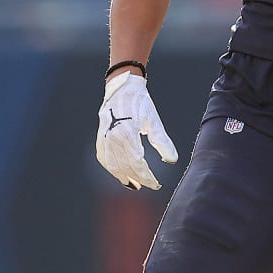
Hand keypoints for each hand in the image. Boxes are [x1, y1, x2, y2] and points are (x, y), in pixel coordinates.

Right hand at [95, 72, 177, 189]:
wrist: (122, 88)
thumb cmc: (140, 103)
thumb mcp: (153, 120)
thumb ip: (163, 141)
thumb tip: (172, 160)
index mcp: (127, 134)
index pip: (137, 163)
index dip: (147, 177)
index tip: (156, 184)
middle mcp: (112, 138)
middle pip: (125, 167)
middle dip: (138, 178)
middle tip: (148, 184)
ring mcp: (104, 138)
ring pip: (112, 165)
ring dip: (123, 176)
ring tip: (134, 184)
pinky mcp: (100, 137)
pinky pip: (104, 158)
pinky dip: (111, 168)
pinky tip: (120, 172)